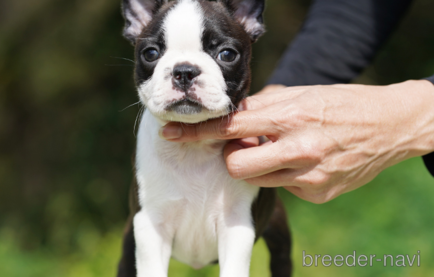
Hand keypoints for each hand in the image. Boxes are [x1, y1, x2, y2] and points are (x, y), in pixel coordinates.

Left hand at [160, 80, 433, 202]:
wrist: (390, 127)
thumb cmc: (341, 104)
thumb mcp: (302, 93)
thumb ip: (264, 107)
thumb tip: (233, 117)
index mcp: (290, 115)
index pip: (230, 126)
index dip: (197, 132)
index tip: (172, 134)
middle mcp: (298, 148)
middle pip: (235, 165)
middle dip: (231, 157)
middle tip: (243, 146)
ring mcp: (308, 175)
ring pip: (257, 179)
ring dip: (259, 165)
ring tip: (282, 149)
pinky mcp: (317, 193)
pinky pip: (282, 188)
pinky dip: (284, 175)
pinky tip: (304, 162)